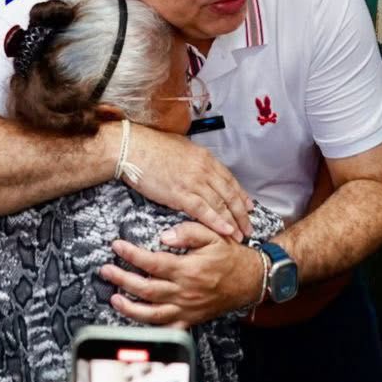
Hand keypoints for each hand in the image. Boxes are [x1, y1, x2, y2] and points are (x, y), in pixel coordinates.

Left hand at [99, 222, 262, 325]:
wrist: (251, 281)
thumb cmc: (230, 257)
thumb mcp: (212, 235)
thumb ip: (188, 232)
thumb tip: (164, 235)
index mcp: (188, 269)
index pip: (152, 262)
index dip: (131, 255)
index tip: (117, 246)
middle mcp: (185, 292)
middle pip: (146, 289)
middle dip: (122, 279)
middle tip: (106, 270)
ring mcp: (187, 308)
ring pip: (152, 313)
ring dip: (130, 308)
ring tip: (114, 299)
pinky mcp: (190, 319)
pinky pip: (168, 327)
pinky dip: (150, 327)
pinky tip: (137, 320)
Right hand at [126, 126, 253, 239]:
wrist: (132, 147)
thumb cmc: (150, 145)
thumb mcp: (179, 146)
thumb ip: (192, 159)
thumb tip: (196, 165)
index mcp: (204, 158)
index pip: (229, 180)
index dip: (240, 195)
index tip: (248, 207)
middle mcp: (204, 170)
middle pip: (230, 195)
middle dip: (242, 213)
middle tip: (249, 227)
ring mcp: (193, 182)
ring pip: (220, 205)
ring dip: (233, 222)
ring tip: (240, 235)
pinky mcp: (180, 194)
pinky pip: (204, 211)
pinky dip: (217, 222)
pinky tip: (226, 231)